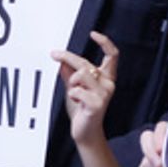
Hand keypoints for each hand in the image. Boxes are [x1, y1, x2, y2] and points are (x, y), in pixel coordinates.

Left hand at [54, 32, 118, 148]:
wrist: (85, 132)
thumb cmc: (82, 110)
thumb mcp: (73, 87)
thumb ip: (69, 74)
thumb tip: (62, 60)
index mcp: (106, 78)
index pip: (112, 55)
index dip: (105, 42)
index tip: (93, 34)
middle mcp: (108, 84)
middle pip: (86, 62)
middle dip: (67, 57)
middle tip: (55, 54)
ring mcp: (104, 94)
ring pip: (82, 74)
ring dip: (72, 81)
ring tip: (73, 92)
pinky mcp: (97, 104)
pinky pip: (77, 90)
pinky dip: (72, 94)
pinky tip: (76, 101)